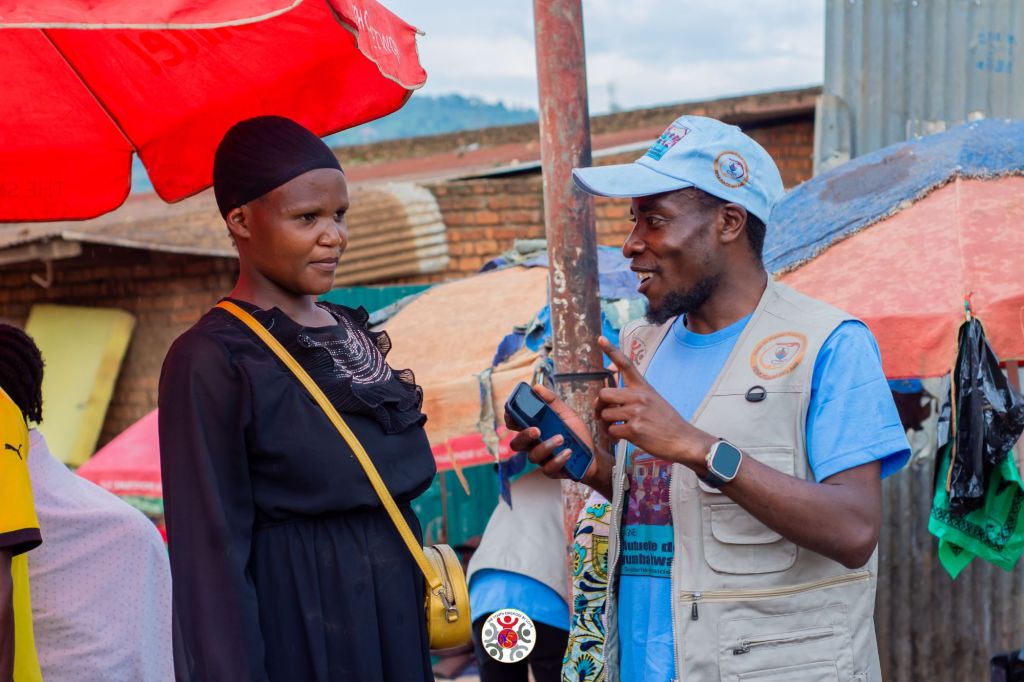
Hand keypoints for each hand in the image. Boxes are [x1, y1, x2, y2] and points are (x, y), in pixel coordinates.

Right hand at [505, 384, 613, 496]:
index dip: (510, 418)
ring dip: (546, 446)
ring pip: (533, 456)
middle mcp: (534, 445)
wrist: (593, 454)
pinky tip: (568, 452)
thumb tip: (537, 387)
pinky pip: (548, 468)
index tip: (514, 412)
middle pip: (516, 443)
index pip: (514, 425)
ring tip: (561, 438)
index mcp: (534, 429)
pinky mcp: (552, 471)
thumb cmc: (575, 433)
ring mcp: (541, 459)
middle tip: (536, 429)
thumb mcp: (566, 414)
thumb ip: (552, 401)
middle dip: (524, 436)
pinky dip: (558, 459)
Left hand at [596, 336, 714, 469]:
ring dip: (607, 424)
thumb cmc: (667, 422)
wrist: (683, 440)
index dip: (611, 350)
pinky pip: (611, 430)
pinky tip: (624, 436)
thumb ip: (633, 396)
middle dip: (600, 405)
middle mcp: (639, 397)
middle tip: (602, 414)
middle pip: (603, 394)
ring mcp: (636, 413)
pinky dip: (614, 436)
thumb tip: (608, 400)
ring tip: (618, 427)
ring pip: (605, 414)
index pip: (626, 364)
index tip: (600, 338)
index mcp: (643, 387)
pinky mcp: (634, 429)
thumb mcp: (654, 400)